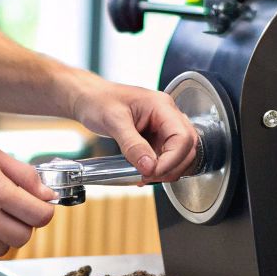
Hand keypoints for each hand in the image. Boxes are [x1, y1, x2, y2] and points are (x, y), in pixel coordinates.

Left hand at [69, 79, 198, 182]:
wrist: (89, 98)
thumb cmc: (99, 100)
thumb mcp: (113, 121)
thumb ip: (132, 145)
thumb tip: (149, 167)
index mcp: (162, 106)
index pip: (182, 137)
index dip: (171, 159)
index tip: (152, 172)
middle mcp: (168, 115)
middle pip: (187, 147)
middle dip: (171, 167)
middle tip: (147, 177)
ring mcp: (164, 127)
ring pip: (180, 154)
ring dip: (166, 170)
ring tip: (144, 176)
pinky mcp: (157, 137)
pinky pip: (166, 156)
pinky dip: (159, 169)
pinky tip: (143, 173)